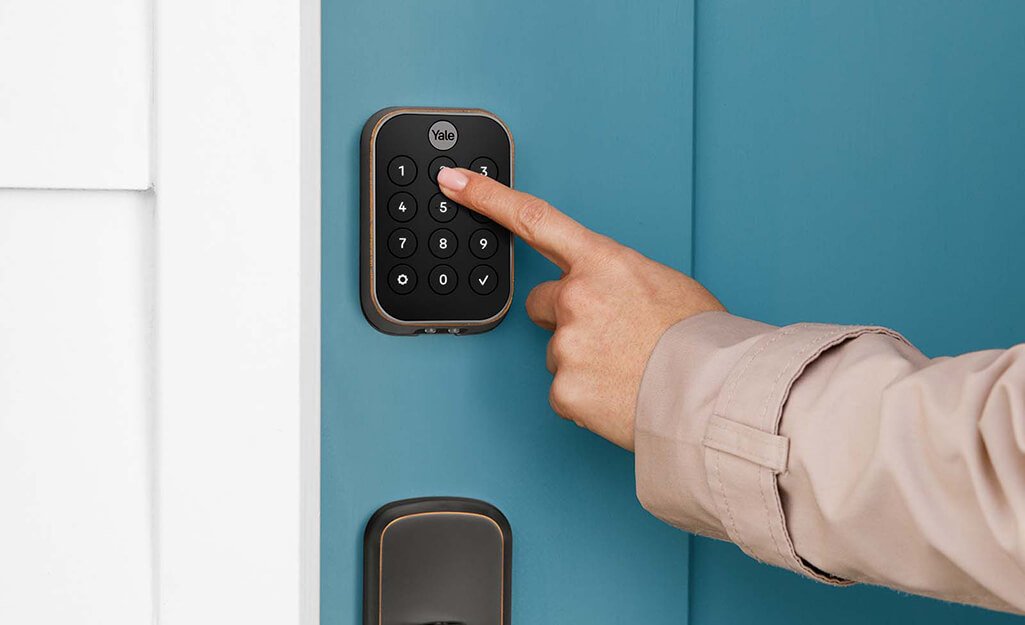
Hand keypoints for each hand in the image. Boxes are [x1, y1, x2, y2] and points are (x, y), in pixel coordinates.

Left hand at [438, 168, 724, 449]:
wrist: (713, 392)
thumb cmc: (699, 338)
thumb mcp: (661, 283)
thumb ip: (617, 278)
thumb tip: (606, 294)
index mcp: (603, 261)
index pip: (533, 218)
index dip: (486, 197)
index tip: (452, 182)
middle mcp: (576, 298)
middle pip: (543, 303)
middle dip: (566, 317)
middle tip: (611, 336)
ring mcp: (566, 345)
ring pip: (558, 350)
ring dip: (583, 359)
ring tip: (628, 369)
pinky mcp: (563, 390)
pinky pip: (565, 390)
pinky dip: (587, 396)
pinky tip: (618, 393)